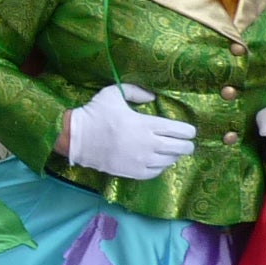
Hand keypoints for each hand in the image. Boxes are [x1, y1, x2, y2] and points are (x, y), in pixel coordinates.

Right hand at [61, 83, 194, 180]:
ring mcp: (142, 161)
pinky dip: (161, 166)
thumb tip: (152, 97)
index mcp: (147, 124)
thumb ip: (136, 91)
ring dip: (174, 156)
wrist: (77, 138)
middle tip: (184, 142)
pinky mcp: (134, 172)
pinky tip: (158, 161)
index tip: (188, 130)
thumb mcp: (113, 93)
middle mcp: (149, 144)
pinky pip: (157, 172)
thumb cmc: (95, 114)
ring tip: (170, 151)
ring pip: (171, 161)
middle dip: (186, 145)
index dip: (189, 131)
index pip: (181, 131)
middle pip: (181, 148)